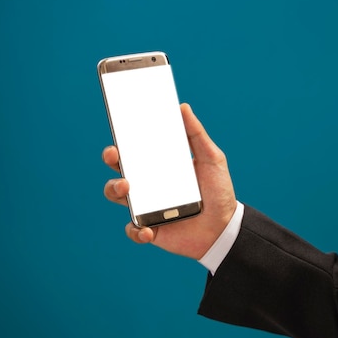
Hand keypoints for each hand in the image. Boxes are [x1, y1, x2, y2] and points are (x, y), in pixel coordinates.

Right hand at [102, 103, 236, 260]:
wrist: (225, 226)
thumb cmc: (218, 191)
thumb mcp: (212, 159)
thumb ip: (197, 135)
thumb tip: (183, 107)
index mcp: (160, 165)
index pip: (135, 148)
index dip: (123, 136)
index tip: (119, 125)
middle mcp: (148, 184)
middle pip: (119, 167)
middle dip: (112, 158)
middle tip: (115, 154)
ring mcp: (147, 206)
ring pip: (117, 195)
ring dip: (115, 189)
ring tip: (127, 187)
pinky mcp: (150, 229)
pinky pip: (134, 230)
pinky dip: (137, 230)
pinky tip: (150, 229)